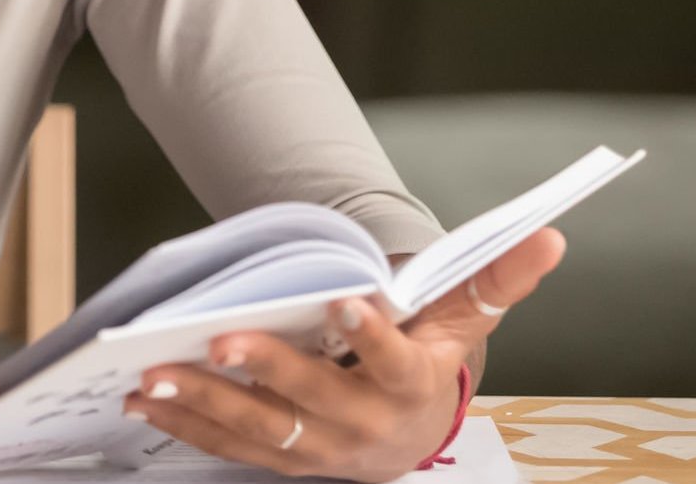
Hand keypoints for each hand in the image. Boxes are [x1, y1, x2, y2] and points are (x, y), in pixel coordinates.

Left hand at [121, 228, 566, 481]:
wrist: (412, 434)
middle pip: (312, 399)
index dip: (373, 334)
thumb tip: (550, 235)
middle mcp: (365, 426)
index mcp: (412, 386)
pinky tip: (144, 401)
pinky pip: (229, 448)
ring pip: (260, 429)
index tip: (346, 301)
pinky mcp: (283, 460)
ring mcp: (320, 450)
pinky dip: (185, 425)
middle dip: (264, 371)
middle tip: (219, 341)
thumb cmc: (431, 360)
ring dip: (204, 404)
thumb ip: (496, 278)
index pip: (395, 361)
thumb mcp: (464, 320)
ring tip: (156, 375)